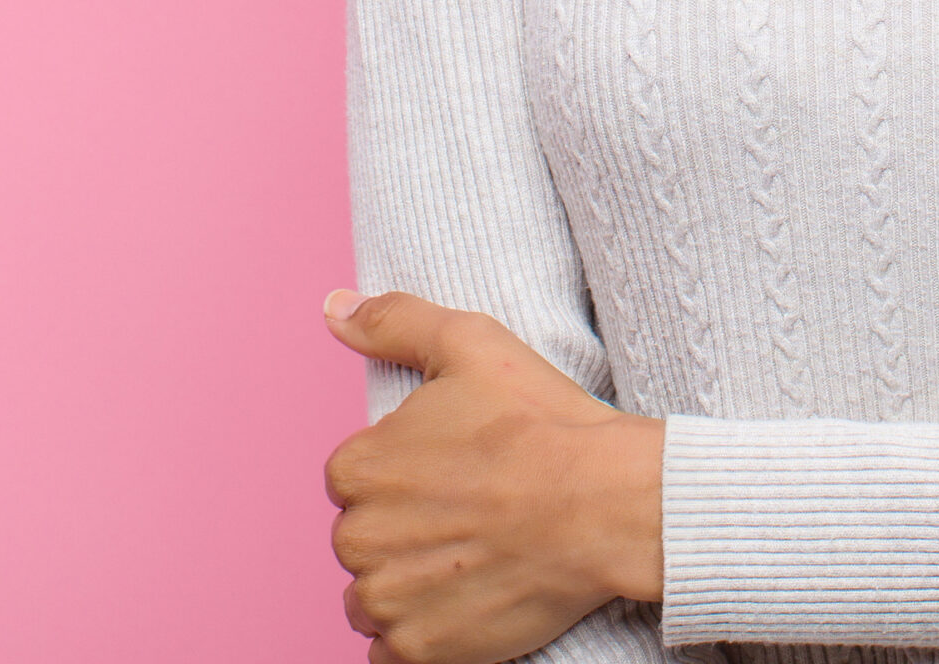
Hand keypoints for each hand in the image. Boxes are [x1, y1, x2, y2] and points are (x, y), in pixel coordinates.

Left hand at [322, 287, 665, 663]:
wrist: (605, 504)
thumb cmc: (541, 423)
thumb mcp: (468, 343)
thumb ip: (392, 323)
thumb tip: (333, 310)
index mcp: (359, 466)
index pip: (356, 478)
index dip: (407, 473)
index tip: (454, 471)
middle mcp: (357, 538)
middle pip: (363, 538)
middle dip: (404, 529)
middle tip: (471, 513)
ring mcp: (387, 600)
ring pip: (372, 596)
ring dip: (407, 584)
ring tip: (471, 558)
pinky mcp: (418, 650)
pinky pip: (391, 651)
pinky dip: (420, 634)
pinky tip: (465, 601)